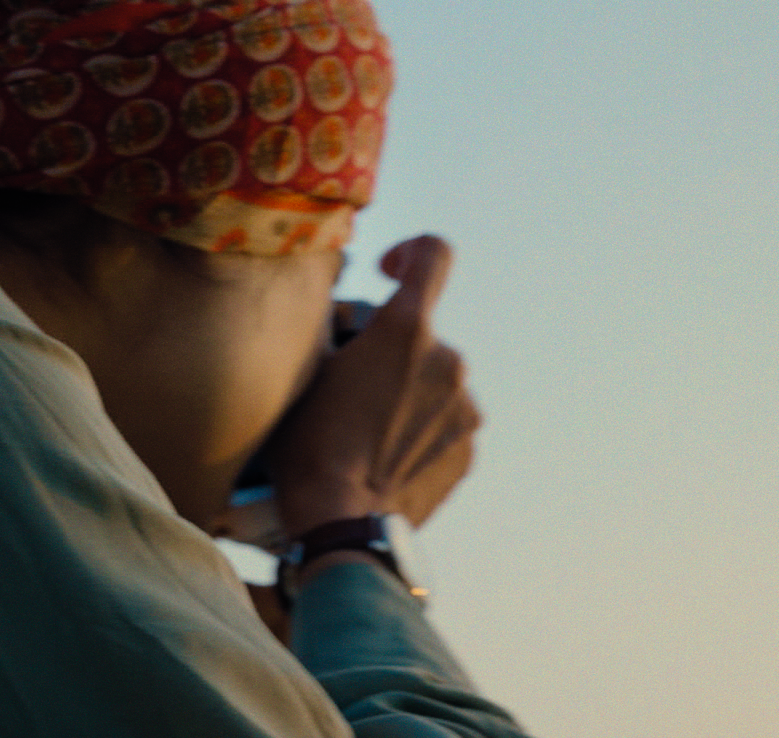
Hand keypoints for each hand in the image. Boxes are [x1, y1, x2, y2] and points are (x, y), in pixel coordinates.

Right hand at [265, 235, 480, 536]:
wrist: (341, 525)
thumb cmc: (309, 445)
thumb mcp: (309, 371)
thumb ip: (340, 329)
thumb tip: (349, 316)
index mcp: (408, 330)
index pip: (434, 255)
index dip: (411, 254)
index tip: (388, 274)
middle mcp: (449, 361)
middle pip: (422, 336)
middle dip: (392, 351)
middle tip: (350, 387)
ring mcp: (465, 408)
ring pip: (434, 383)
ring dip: (407, 394)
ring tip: (366, 431)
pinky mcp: (469, 448)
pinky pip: (445, 423)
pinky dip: (420, 430)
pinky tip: (385, 457)